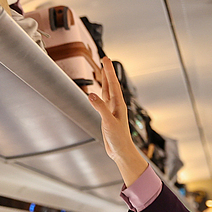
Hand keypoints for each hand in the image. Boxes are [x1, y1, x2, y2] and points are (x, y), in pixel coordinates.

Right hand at [86, 57, 148, 185]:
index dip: (109, 71)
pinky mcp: (107, 117)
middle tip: (104, 59)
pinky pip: (103, 101)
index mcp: (118, 105)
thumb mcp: (109, 122)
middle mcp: (116, 106)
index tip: (105, 60)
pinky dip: (100, 94)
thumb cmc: (119, 139)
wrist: (120, 151)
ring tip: (103, 71)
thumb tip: (91, 95)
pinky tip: (97, 92)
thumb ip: (100, 108)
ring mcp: (112, 111)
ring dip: (105, 81)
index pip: (113, 84)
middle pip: (111, 85)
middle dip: (107, 72)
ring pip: (107, 92)